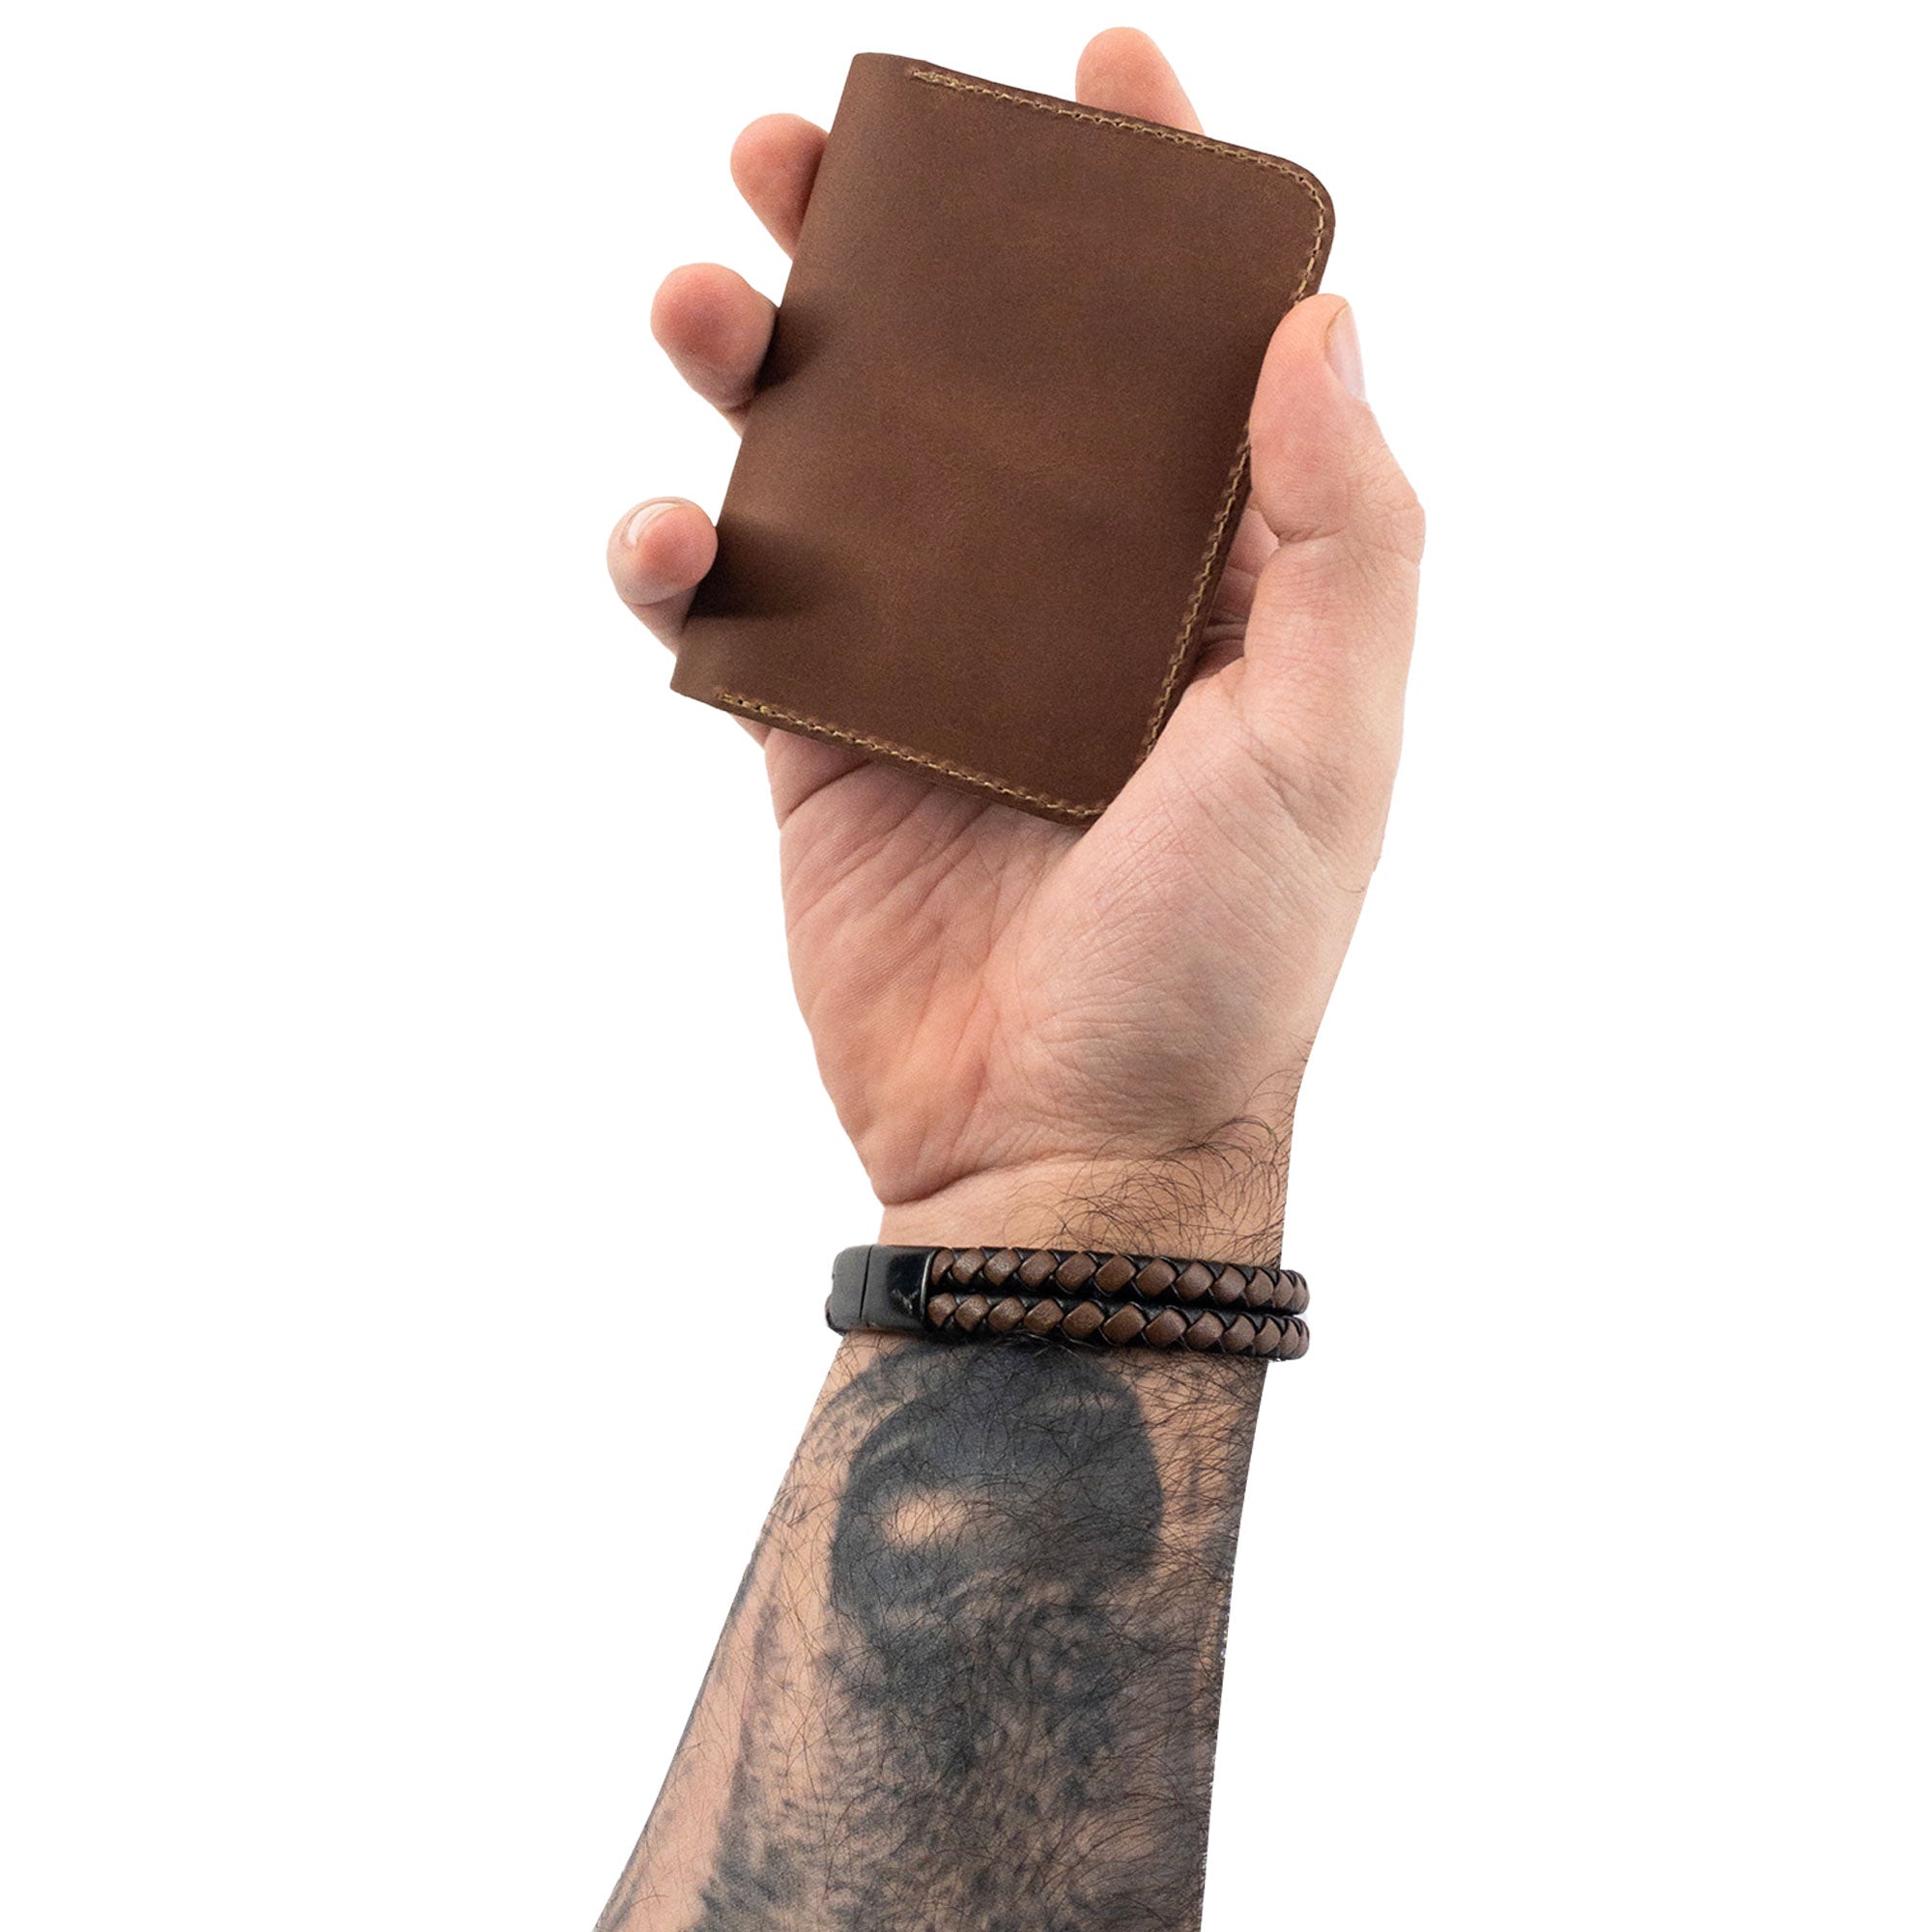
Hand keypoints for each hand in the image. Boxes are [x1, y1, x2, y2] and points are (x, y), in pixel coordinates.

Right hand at [610, 30, 1422, 1260]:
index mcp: (1209, 583)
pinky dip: (688, 562)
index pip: (1183, 355)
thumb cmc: (1217, 961)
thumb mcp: (1328, 742)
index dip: (1149, 206)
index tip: (1107, 71)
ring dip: (763, 366)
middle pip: (982, 378)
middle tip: (820, 144)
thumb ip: (1344, 533)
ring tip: (699, 292)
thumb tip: (1317, 321)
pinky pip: (742, 618)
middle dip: (905, 246)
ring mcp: (938, 667)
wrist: (1063, 1148)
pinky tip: (672, 538)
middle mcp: (1072, 603)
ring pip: (840, 470)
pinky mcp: (827, 743)